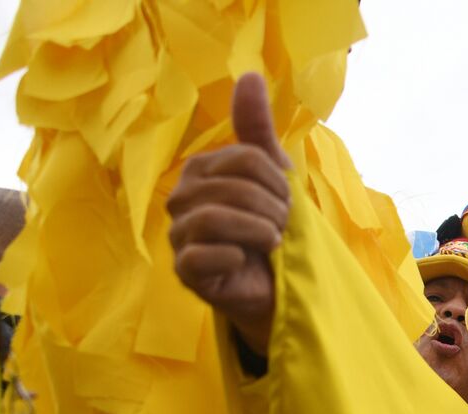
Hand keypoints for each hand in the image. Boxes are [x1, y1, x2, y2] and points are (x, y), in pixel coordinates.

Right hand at [168, 73, 291, 355]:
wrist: (274, 284)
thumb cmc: (268, 226)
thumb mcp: (271, 176)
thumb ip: (256, 129)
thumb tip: (249, 75)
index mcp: (201, 171)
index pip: (244, 159)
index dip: (277, 182)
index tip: (288, 204)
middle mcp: (181, 200)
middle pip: (232, 188)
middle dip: (272, 209)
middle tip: (283, 227)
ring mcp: (179, 237)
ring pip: (213, 219)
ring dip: (257, 231)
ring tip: (273, 242)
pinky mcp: (185, 271)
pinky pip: (200, 256)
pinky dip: (232, 256)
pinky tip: (244, 260)